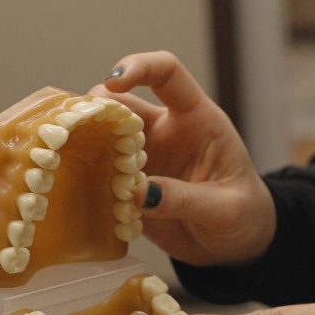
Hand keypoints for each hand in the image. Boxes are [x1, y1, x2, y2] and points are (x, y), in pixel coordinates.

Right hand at [88, 51, 275, 265]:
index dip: (139, 67)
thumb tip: (139, 193)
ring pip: (101, 138)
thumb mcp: (225, 209)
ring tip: (71, 165)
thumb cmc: (244, 214)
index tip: (115, 82)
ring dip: (85, 148)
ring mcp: (143, 160)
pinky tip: (80, 196)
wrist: (237, 246)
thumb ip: (186, 199)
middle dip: (95, 112)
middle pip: (120, 104)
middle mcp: (164, 133)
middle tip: (77, 134)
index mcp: (195, 120)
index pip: (167, 74)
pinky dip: (87, 182)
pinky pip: (99, 177)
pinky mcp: (130, 189)